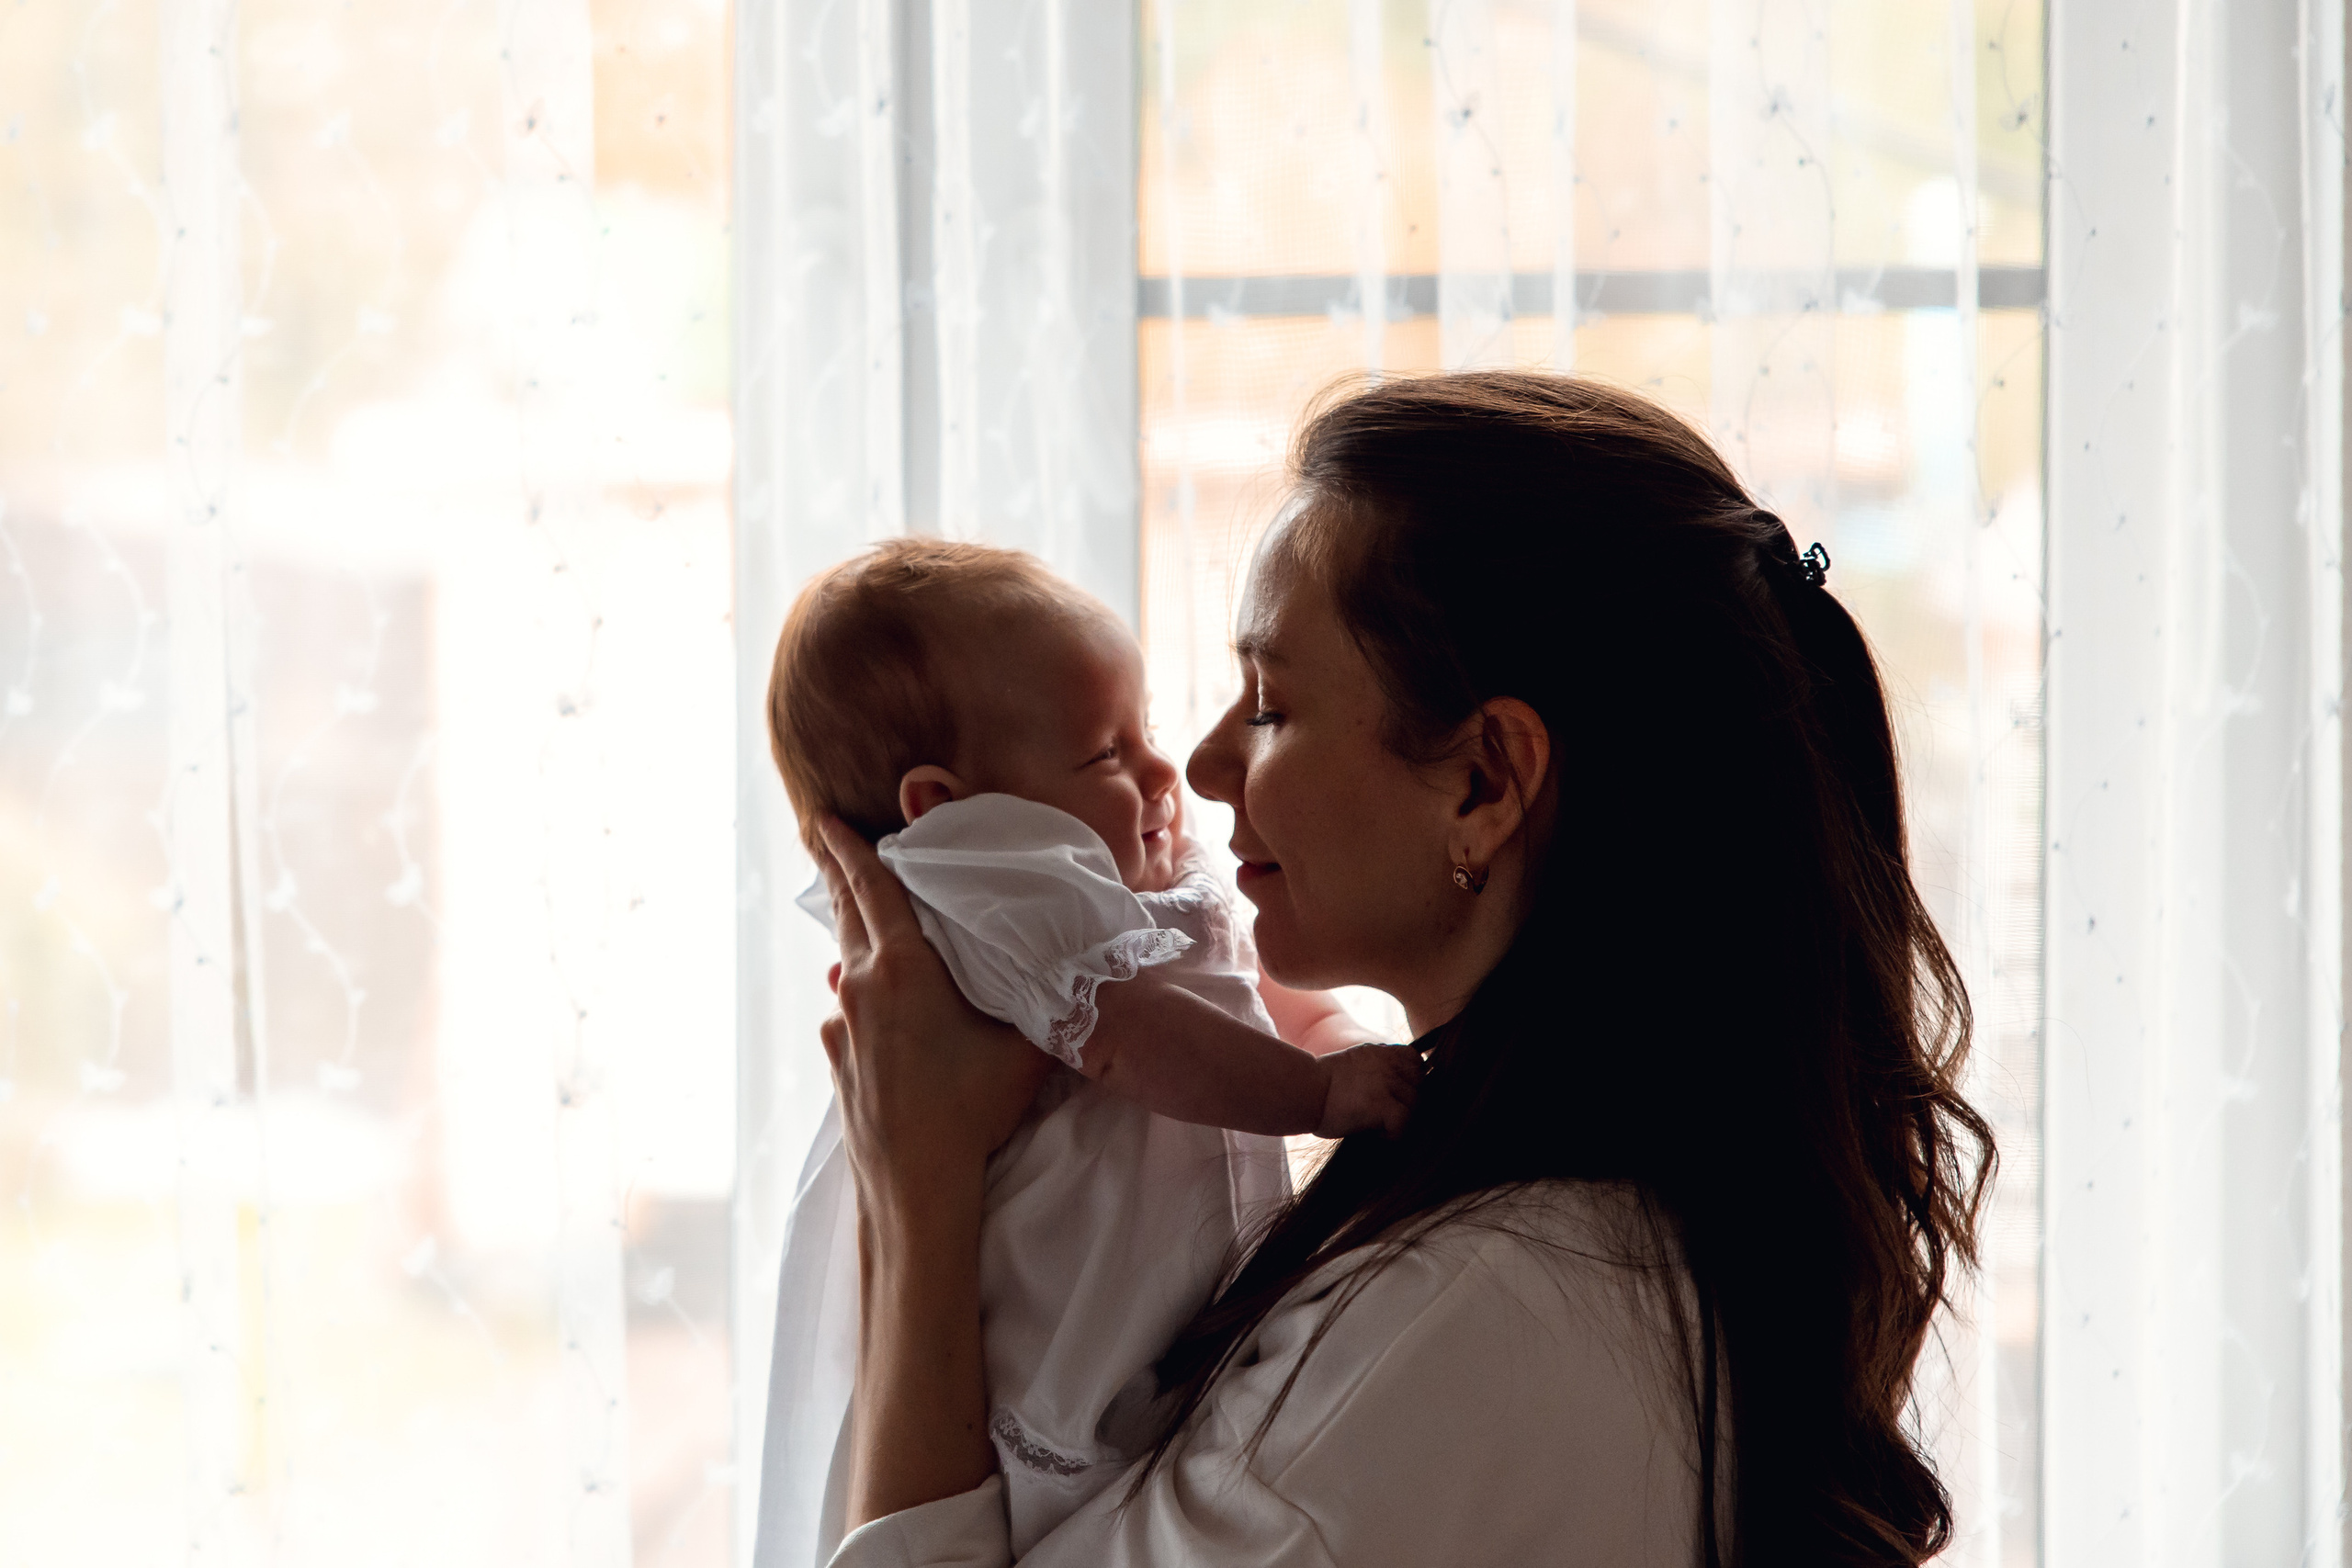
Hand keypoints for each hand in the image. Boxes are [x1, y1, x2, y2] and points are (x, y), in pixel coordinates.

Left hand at [814, 815, 1051, 1211]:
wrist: (915, 1184)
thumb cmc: (973, 1109)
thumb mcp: (1022, 1044)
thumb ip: (1039, 993)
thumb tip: (1067, 962)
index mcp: (902, 967)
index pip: (870, 887)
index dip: (849, 848)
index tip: (826, 819)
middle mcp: (861, 986)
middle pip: (846, 913)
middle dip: (840, 874)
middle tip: (830, 839)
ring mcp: (841, 1024)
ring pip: (847, 960)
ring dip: (856, 932)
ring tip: (869, 916)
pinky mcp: (836, 1056)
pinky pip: (848, 1004)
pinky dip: (863, 986)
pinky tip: (884, 1001)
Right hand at [1314, 1041, 1423, 1138]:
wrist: (1301, 1091)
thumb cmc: (1321, 1087)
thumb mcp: (1355, 1064)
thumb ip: (1380, 1068)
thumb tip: (1403, 1090)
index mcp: (1381, 1051)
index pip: (1416, 1062)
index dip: (1410, 1082)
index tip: (1394, 1097)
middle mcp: (1388, 1063)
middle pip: (1420, 1086)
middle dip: (1407, 1103)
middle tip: (1384, 1116)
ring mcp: (1386, 1081)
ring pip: (1415, 1106)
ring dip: (1400, 1120)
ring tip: (1377, 1126)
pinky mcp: (1382, 1103)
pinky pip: (1404, 1123)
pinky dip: (1393, 1134)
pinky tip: (1375, 1134)